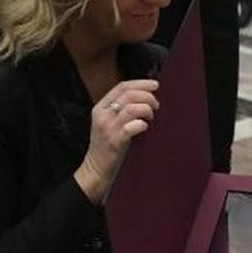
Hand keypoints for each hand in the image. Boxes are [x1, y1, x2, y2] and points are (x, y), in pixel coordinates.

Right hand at [74, 80, 159, 203]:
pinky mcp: (115, 142)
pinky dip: (142, 125)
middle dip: (147, 96)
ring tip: (150, 117)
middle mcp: (103, 115)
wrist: (96, 168)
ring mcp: (108, 129)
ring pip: (132, 108)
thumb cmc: (107, 145)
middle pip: (129, 95)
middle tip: (156, 105)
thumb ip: (120, 109)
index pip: (122, 87)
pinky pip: (132, 127)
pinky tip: (144, 128)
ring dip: (146, 110)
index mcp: (100, 107)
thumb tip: (144, 96)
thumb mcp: (108, 122)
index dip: (141, 83)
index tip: (155, 85)